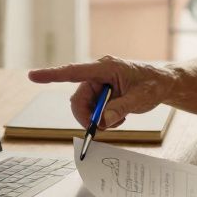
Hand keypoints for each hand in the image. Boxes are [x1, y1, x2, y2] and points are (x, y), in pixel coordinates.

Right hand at [27, 56, 173, 128]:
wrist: (163, 83)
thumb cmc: (153, 84)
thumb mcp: (141, 98)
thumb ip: (121, 108)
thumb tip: (103, 120)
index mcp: (105, 67)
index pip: (73, 71)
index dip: (52, 75)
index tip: (33, 76)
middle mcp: (98, 74)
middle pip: (78, 99)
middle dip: (86, 117)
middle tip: (103, 129)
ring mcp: (98, 84)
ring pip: (84, 107)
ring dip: (96, 119)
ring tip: (118, 119)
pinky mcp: (101, 93)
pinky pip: (92, 109)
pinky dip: (102, 118)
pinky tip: (118, 116)